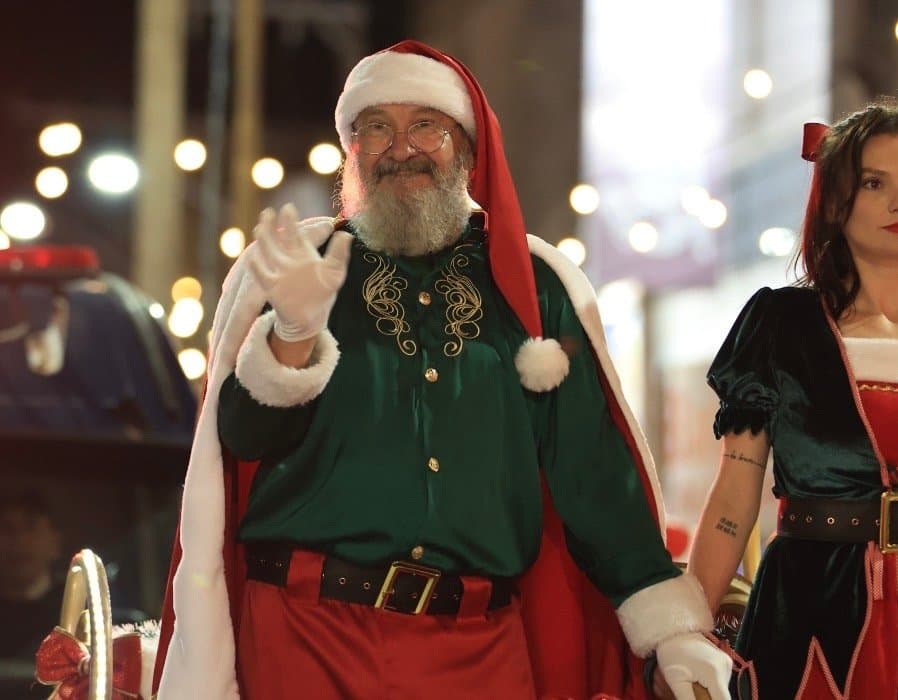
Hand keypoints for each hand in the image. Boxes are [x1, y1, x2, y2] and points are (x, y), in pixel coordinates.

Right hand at [246, 204, 352, 341]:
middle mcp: (288, 259)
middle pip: (278, 238)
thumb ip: (339, 254)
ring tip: (259, 228)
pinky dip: (257, 267)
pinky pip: (262, 275)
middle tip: (268, 212)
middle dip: (272, 225)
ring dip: (264, 241)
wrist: (311, 316)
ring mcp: (279, 272)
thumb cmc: (323, 292)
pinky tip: (253, 258)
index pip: (295, 233)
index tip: (288, 207)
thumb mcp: (335, 272)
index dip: (290, 220)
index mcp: (303, 252)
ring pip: (268, 252)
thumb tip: (346, 234)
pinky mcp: (272, 287)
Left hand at [656, 633, 730, 699]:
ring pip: (721, 690)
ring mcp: (726, 662)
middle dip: (708, 698)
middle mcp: (725, 667)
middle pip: (722, 696)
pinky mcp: (724, 660)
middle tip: (691, 690)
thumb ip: (687, 699)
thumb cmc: (671, 652)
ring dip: (709, 693)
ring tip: (693, 685)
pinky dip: (711, 686)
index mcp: (714, 672)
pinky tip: (698, 680)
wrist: (672, 630)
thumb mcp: (676, 680)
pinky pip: (720, 681)